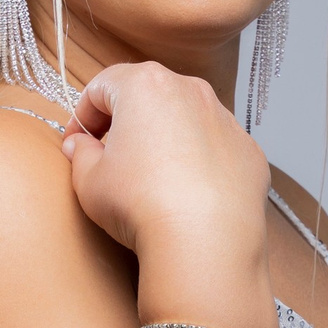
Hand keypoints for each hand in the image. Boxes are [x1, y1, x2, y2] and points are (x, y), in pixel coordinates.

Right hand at [61, 63, 273, 327]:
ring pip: (187, 118)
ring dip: (167, 138)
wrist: (204, 242)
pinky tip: (189, 194)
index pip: (104, 86)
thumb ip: (81, 154)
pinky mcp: (249, 151)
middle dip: (128, 121)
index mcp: (145, 85)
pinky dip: (201, 161)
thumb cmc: (140, 204)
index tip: (78, 142)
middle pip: (149, 95)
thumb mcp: (90, 181)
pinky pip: (217, 148)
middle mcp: (191, 90)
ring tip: (154, 178)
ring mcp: (226, 119)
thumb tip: (81, 145)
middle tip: (112, 156)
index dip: (84, 114)